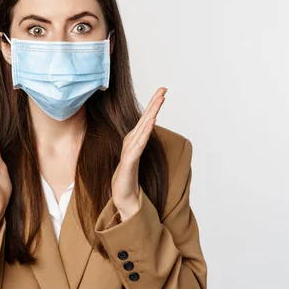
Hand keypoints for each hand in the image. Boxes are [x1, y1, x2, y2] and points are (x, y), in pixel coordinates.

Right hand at [111, 87, 167, 220]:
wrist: (124, 199)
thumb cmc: (129, 180)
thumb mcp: (137, 159)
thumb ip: (141, 145)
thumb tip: (149, 131)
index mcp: (134, 142)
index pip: (145, 120)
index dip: (153, 105)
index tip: (162, 91)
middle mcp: (131, 144)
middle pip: (144, 120)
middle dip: (154, 103)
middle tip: (163, 88)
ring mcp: (129, 152)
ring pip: (142, 129)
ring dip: (151, 113)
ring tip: (160, 100)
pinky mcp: (128, 163)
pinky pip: (138, 145)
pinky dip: (145, 132)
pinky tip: (151, 122)